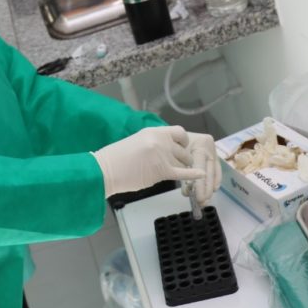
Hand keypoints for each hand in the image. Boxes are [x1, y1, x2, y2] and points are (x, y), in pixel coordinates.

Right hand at [91, 126, 205, 196]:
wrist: (106, 170)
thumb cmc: (117, 159)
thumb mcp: (138, 141)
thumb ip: (154, 143)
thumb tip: (169, 150)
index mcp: (153, 131)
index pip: (179, 132)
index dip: (184, 141)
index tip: (183, 147)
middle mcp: (160, 141)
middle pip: (183, 150)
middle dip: (182, 159)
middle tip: (175, 165)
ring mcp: (162, 155)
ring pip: (183, 162)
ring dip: (182, 168)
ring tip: (175, 172)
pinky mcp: (161, 170)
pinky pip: (183, 173)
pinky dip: (194, 175)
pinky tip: (202, 175)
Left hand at [180, 133, 221, 206]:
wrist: (177, 135)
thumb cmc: (174, 144)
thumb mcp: (176, 154)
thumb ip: (182, 171)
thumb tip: (187, 191)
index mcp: (200, 144)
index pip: (200, 167)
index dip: (200, 184)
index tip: (198, 198)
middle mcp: (209, 147)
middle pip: (209, 172)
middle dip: (206, 190)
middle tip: (202, 202)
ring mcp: (213, 151)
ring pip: (214, 173)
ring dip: (210, 188)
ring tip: (205, 200)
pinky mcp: (215, 156)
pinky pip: (217, 170)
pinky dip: (215, 181)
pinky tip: (213, 190)